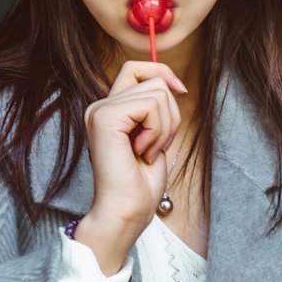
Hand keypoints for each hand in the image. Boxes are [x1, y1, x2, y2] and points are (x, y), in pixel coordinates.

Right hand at [76, 61, 186, 274]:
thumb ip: (155, 110)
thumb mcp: (155, 137)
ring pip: (157, 92)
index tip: (181, 91)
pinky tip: (143, 152)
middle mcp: (100, 106)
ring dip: (165, 127)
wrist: (126, 212)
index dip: (161, 71)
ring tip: (148, 152)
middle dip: (170, 114)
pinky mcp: (105, 118)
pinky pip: (150, 105)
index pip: (135, 68)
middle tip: (157, 145)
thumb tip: (173, 84)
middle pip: (153, 80)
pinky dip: (158, 130)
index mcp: (109, 110)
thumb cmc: (141, 185)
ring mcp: (99, 110)